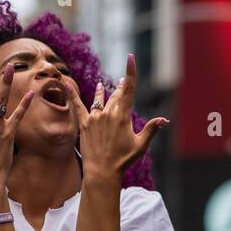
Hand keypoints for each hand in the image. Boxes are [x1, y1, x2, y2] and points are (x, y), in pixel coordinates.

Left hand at [64, 55, 168, 178]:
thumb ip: (151, 129)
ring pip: (99, 99)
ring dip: (102, 92)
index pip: (129, 89)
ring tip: (102, 85)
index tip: (130, 58)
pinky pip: (77, 106)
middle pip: (116, 95)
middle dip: (120, 88)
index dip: (130, 72)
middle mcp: (109, 113)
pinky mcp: (84, 124)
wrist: (102, 172)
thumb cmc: (123, 160)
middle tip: (121, 83)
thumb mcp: (140, 145)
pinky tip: (65, 84)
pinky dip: (71, 94)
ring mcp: (95, 118)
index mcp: (123, 116)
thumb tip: (165, 120)